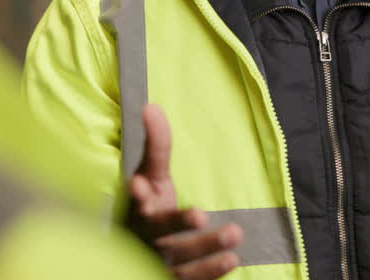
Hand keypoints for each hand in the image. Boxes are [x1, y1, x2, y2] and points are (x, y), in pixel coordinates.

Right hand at [129, 104, 241, 278]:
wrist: (138, 254)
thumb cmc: (150, 206)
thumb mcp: (153, 175)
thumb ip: (156, 145)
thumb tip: (151, 106)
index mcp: (139, 209)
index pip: (135, 202)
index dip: (138, 195)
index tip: (140, 185)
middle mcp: (145, 238)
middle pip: (160, 232)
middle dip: (178, 222)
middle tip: (201, 214)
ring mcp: (157, 263)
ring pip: (179, 261)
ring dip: (205, 252)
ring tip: (234, 238)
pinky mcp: (169, 279)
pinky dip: (211, 273)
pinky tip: (232, 261)